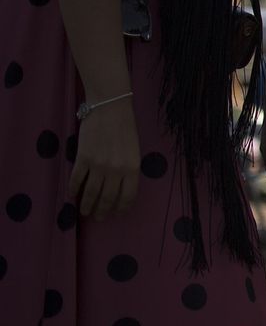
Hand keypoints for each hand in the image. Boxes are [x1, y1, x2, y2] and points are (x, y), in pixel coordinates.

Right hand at [72, 99, 141, 218]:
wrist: (110, 108)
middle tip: (98, 218)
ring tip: (84, 212)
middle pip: (108, 198)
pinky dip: (74, 189)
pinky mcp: (83, 158)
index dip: (122, 207)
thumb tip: (120, 186)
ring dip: (87, 205)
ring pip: (91, 192)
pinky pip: (77, 179)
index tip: (117, 214)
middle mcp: (116, 170)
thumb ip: (128, 168)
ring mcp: (98, 165)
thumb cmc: (125, 127)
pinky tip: (72, 195)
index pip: (128, 196)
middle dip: (103, 211)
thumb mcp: (134, 150)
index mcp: (133, 168)